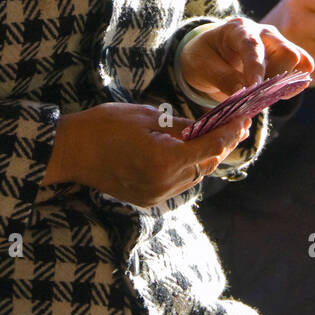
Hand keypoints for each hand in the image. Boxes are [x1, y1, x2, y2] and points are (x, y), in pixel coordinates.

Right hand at [41, 101, 252, 206]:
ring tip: (219, 134)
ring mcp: (156, 195)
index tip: (244, 118)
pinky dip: (190, 166)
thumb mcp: (147, 116)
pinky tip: (193, 150)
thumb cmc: (104, 126)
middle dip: (224, 144)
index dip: (230, 132)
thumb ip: (182, 125)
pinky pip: (180, 182)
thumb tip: (209, 126)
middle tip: (238, 124)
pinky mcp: (149, 199)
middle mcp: (164, 184)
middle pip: (207, 165)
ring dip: (208, 156)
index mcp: (165, 160)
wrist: (70, 152)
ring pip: (195, 176)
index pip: (210, 147)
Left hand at [177, 14, 313, 101]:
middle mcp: (264, 33)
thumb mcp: (203, 67)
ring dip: (286, 84)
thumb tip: (246, 94)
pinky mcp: (286, 57)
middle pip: (286, 52)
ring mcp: (278, 44)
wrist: (210, 54)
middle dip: (276, 78)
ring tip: (265, 97)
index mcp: (238, 30)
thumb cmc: (205, 57)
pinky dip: (294, 84)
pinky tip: (280, 94)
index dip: (255, 68)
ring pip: (298, 62)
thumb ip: (224, 79)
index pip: (252, 46)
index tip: (254, 89)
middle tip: (256, 97)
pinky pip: (302, 68)